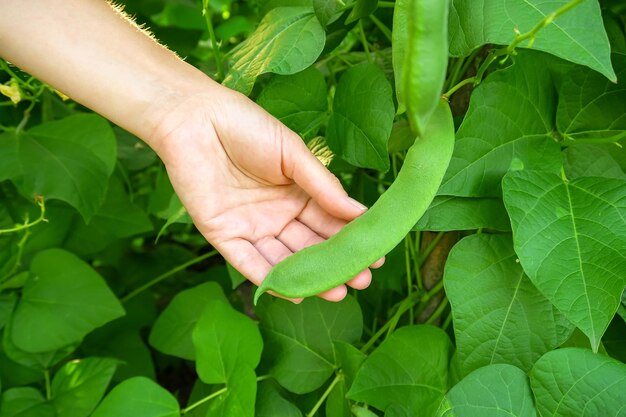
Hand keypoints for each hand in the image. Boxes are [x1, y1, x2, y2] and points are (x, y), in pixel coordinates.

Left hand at [150, 84, 381, 301]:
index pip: (329, 221)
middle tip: (362, 282)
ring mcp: (251, 227)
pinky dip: (270, 279)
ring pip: (285, 260)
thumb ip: (323, 186)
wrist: (195, 118)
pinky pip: (249, 263)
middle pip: (310, 246)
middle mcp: (277, 214)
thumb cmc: (247, 127)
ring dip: (309, 278)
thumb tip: (360, 214)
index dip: (351, 239)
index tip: (376, 256)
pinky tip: (298, 293)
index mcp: (297, 193)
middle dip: (336, 265)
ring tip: (338, 293)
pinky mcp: (224, 235)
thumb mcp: (293, 154)